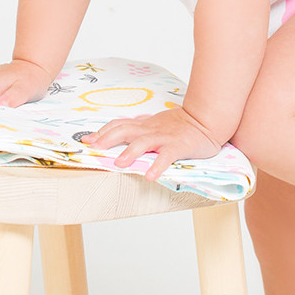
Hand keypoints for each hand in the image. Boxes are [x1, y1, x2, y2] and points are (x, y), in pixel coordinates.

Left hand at [83, 107, 221, 180]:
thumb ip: (140, 128)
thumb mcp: (156, 123)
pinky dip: (158, 166)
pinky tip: (150, 176)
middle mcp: (151, 129)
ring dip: (130, 152)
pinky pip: (166, 156)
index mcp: (145, 125)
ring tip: (119, 164)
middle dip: (108, 139)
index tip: (87, 140)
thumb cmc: (181, 124)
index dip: (103, 132)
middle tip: (94, 149)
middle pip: (125, 130)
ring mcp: (164, 138)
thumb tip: (120, 131)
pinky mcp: (178, 146)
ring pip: (143, 142)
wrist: (206, 118)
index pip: (120, 125)